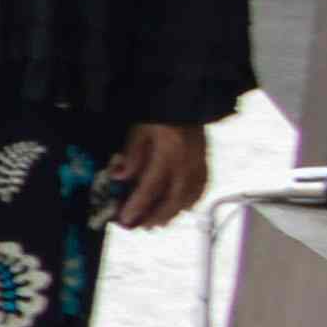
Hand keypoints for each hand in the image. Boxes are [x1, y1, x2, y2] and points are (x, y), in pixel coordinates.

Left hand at [106, 119, 211, 233]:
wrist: (186, 99)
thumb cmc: (160, 113)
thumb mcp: (139, 129)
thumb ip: (131, 154)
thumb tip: (119, 176)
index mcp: (169, 151)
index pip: (152, 186)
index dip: (138, 205)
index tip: (126, 218)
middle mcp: (188, 160)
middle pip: (175, 197)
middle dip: (158, 215)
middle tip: (144, 226)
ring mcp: (200, 161)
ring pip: (191, 194)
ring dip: (175, 212)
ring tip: (160, 222)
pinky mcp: (206, 159)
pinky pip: (203, 185)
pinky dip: (193, 199)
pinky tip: (184, 207)